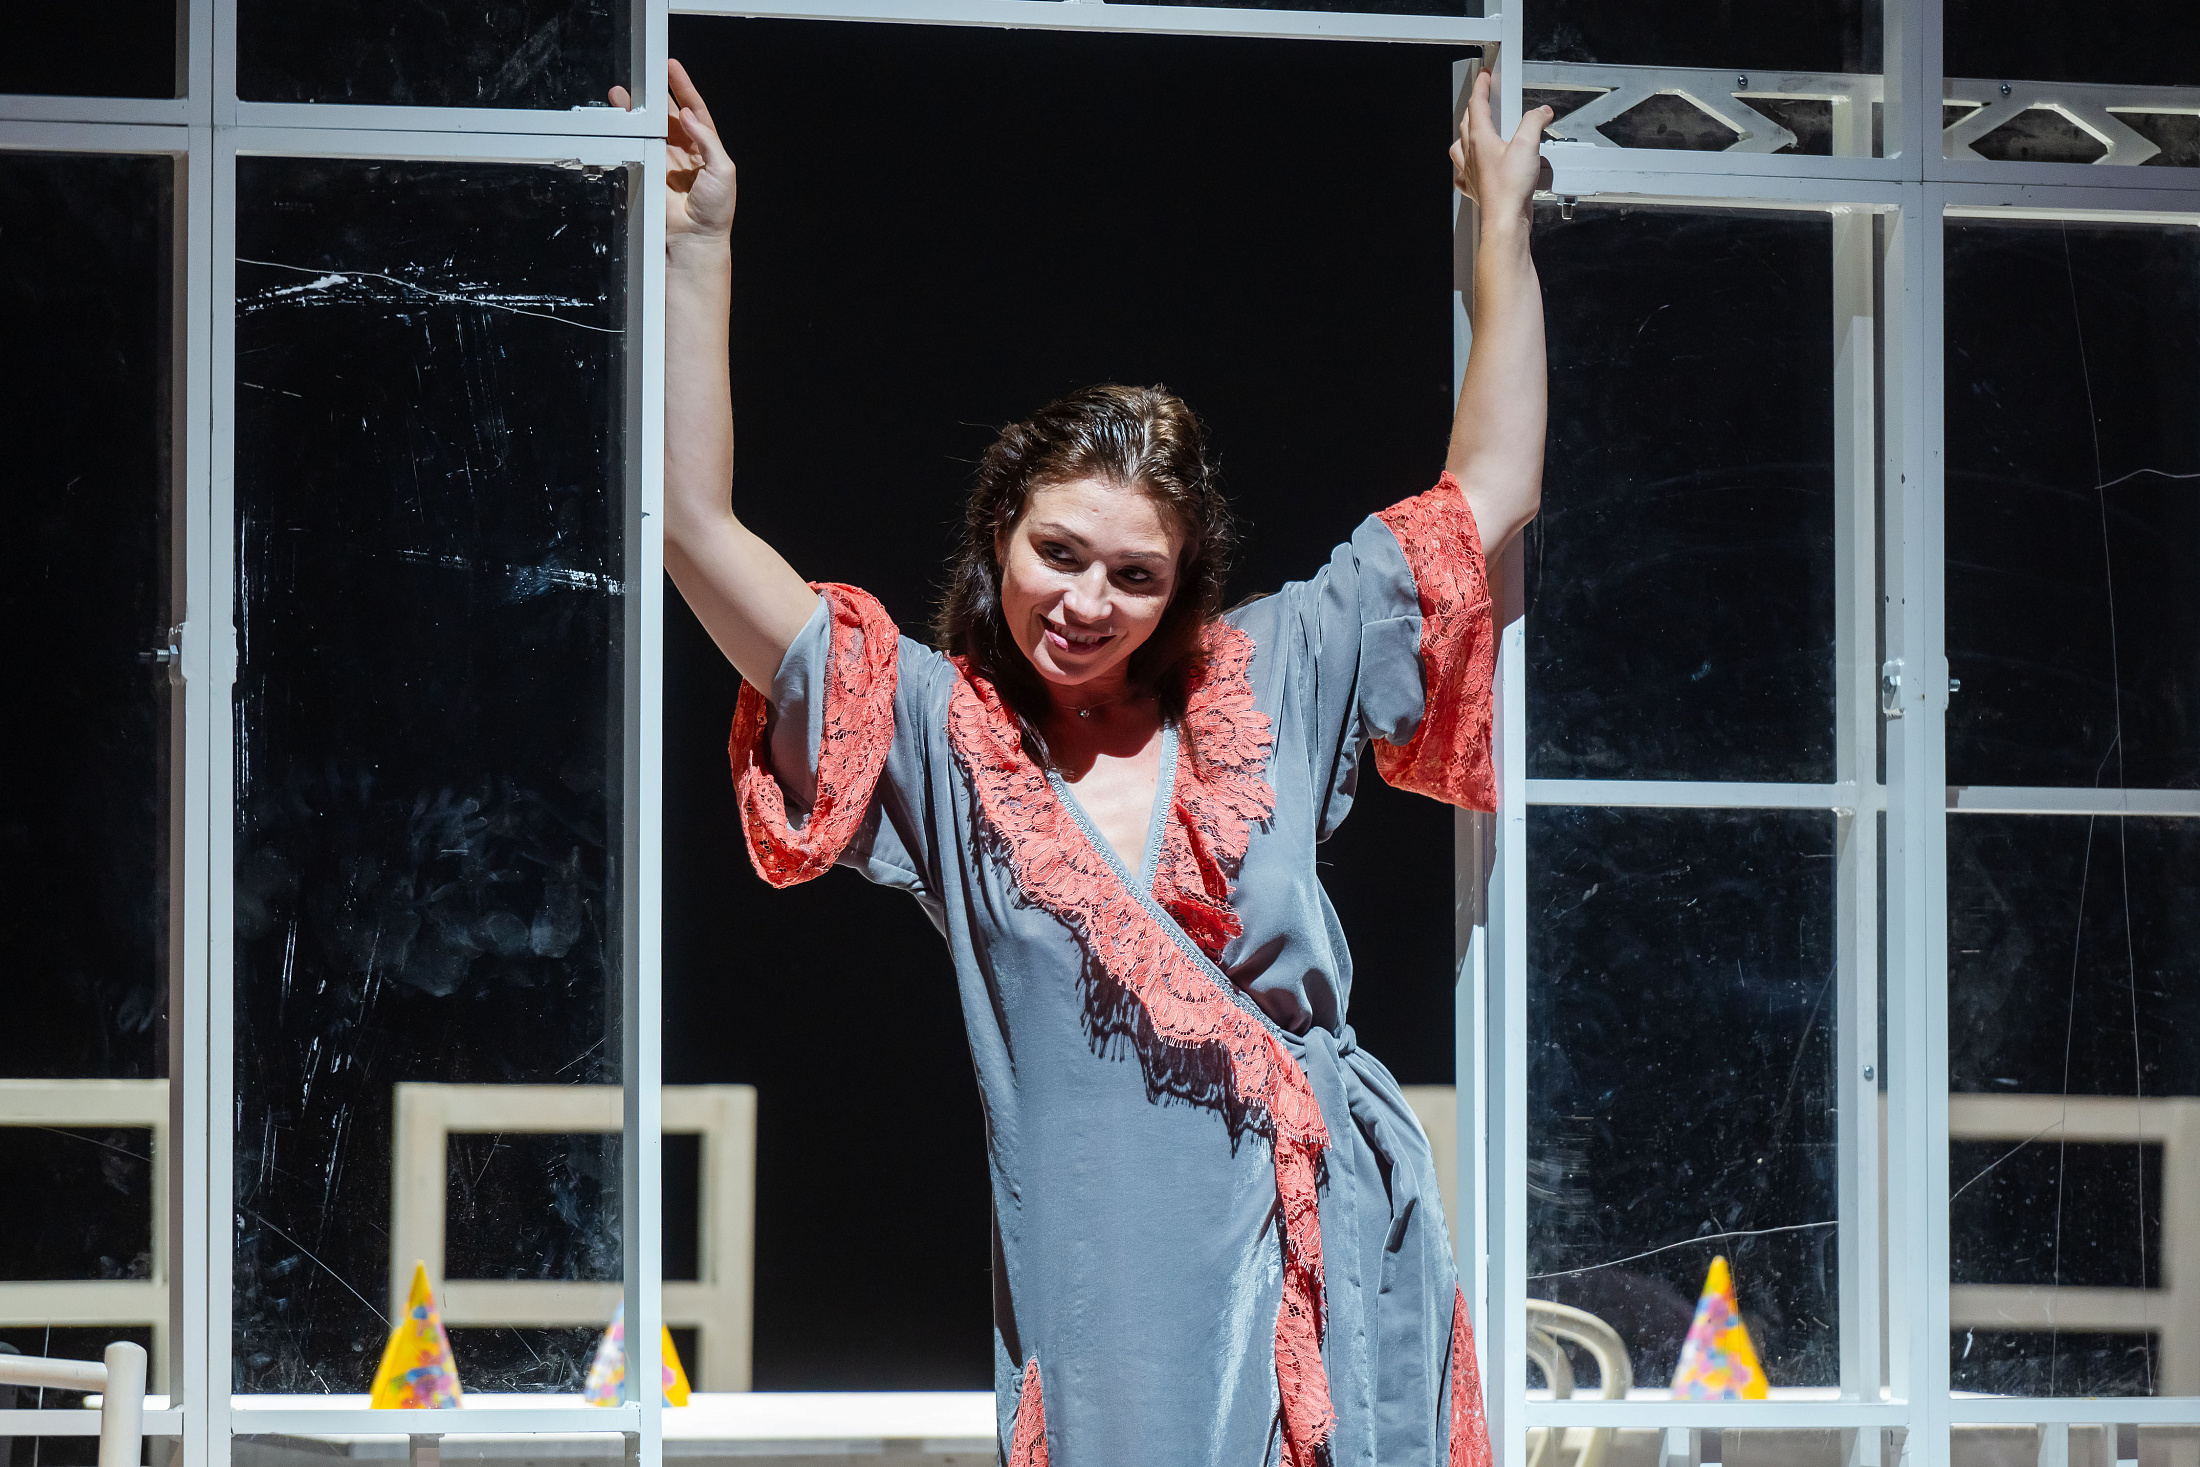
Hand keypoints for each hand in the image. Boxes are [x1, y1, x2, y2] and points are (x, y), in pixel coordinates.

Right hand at [609, 58, 735, 244]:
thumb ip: (708, 140)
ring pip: (648, 128)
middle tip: (642, 77)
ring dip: (635, 111)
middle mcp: (683, 153)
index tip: (672, 67)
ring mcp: (662, 162)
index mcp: (705, 149)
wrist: (694, 239)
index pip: (693, 111)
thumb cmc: (716, 210)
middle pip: (666, 115)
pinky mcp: (646, 172)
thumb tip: (687, 116)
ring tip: (621, 95)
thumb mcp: (724, 170)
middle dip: (654, 95)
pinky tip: (622, 120)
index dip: (683, 88)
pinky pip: (636, 147)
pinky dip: (628, 132)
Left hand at [1450, 69, 1552, 231]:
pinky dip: (1467, 167)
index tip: (1484, 77)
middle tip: (1482, 99)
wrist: (1505, 220)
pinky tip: (1474, 168)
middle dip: (1475, 107)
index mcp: (1479, 139)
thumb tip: (1541, 113)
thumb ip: (1534, 123)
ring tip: (1476, 132)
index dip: (1481, 87)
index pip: (1477, 105)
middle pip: (1467, 123)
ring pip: (1461, 147)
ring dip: (1467, 135)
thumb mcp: (1528, 145)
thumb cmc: (1510, 188)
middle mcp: (1471, 154)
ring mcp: (1470, 172)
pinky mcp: (1476, 189)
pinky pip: (1464, 174)